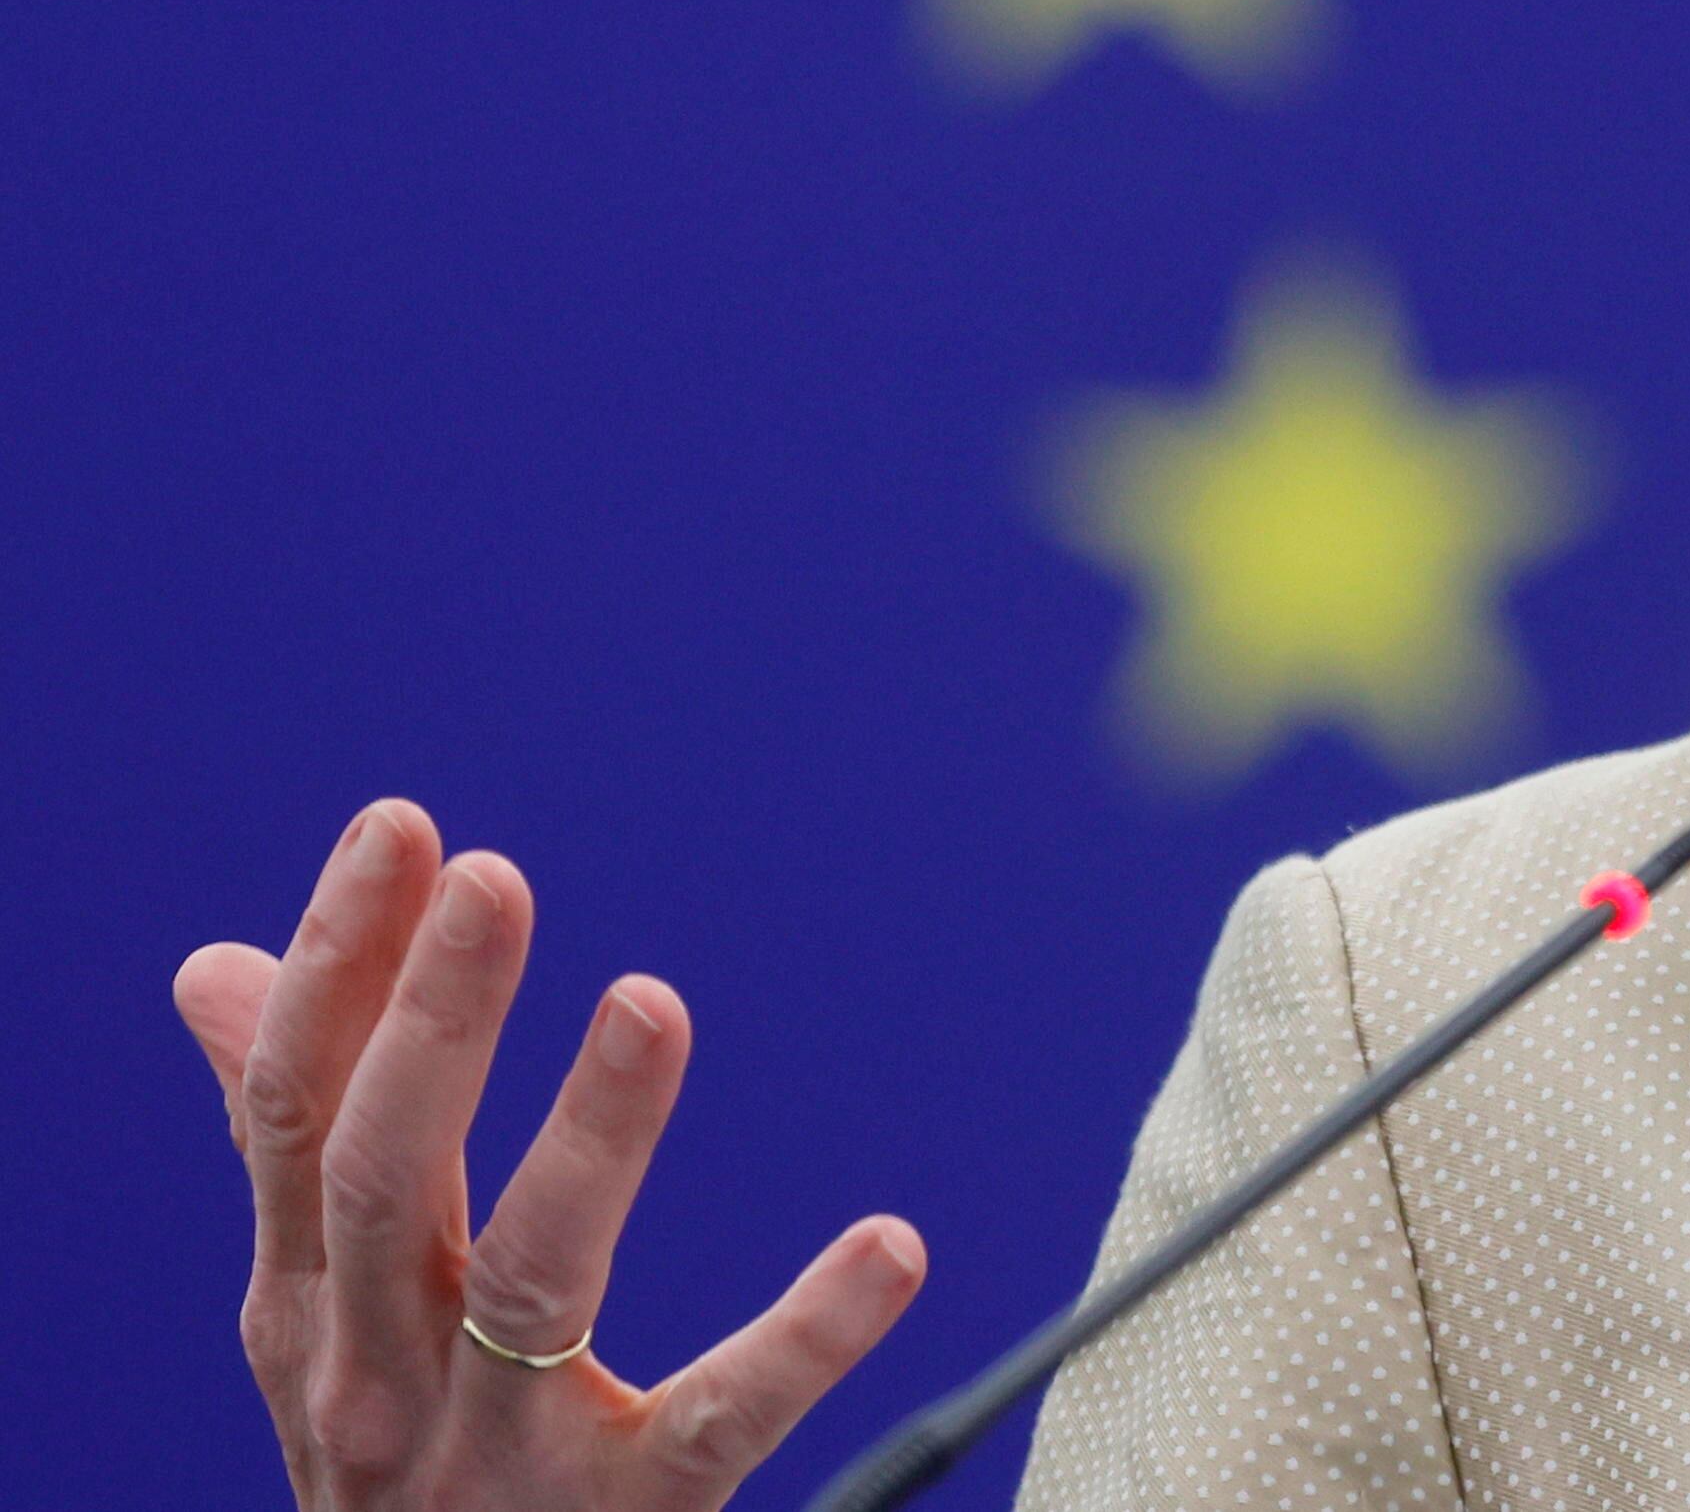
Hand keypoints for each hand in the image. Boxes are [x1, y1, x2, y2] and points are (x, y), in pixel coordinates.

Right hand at [176, 798, 926, 1508]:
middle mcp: (379, 1378)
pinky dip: (806, 1337)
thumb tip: (211, 971)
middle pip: (387, 1180)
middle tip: (491, 872)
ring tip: (650, 1000)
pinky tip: (890, 1245)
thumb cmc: (392, 1459)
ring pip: (537, 1282)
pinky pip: (717, 1420)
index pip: (297, 1116)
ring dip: (592, 1137)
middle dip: (430, 1023)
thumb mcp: (318, 1313)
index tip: (398, 828)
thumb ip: (294, 1148)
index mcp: (308, 1308)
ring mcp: (498, 1457)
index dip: (335, 968)